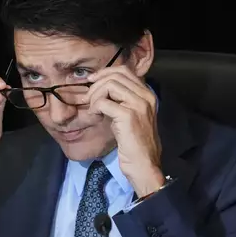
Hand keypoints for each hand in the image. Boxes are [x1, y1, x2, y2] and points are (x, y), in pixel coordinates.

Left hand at [84, 66, 164, 196]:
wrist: (144, 165)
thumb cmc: (134, 143)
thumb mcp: (130, 116)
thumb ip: (121, 100)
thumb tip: (101, 88)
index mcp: (147, 94)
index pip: (124, 71)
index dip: (105, 72)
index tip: (92, 81)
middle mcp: (146, 96)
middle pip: (115, 75)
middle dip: (97, 84)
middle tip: (88, 98)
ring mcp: (138, 105)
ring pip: (109, 85)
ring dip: (95, 96)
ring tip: (93, 109)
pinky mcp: (128, 116)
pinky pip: (104, 102)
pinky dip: (95, 108)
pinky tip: (95, 117)